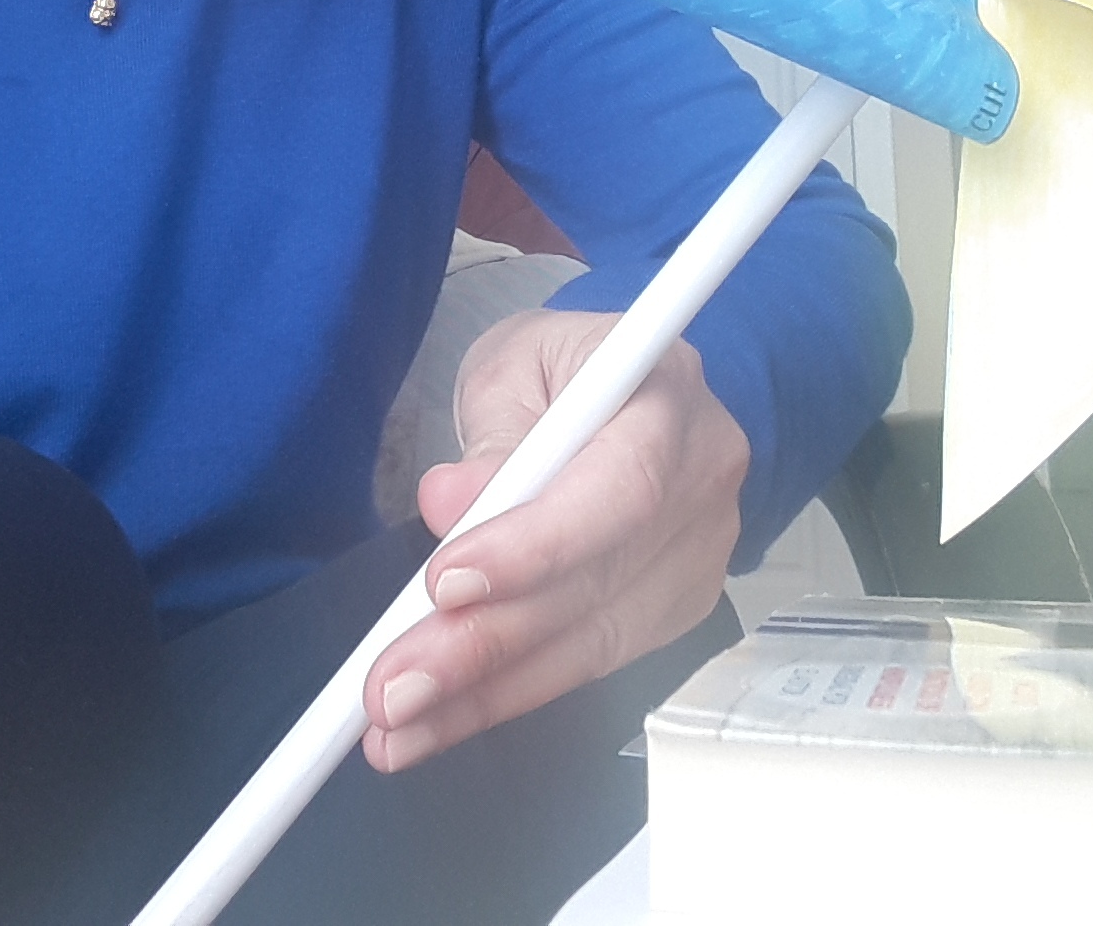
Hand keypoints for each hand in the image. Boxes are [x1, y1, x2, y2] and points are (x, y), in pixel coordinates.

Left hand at [360, 307, 747, 771]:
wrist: (626, 390)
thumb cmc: (563, 370)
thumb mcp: (513, 364)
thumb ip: (491, 435)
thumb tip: (452, 504)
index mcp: (670, 393)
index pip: (621, 487)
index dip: (537, 546)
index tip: (444, 584)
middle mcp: (703, 479)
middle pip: (597, 584)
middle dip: (483, 643)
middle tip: (389, 689)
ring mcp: (699, 552)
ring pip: (590, 645)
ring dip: (483, 694)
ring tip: (395, 727)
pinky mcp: (676, 607)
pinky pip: (588, 665)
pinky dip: (508, 695)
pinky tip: (441, 718)